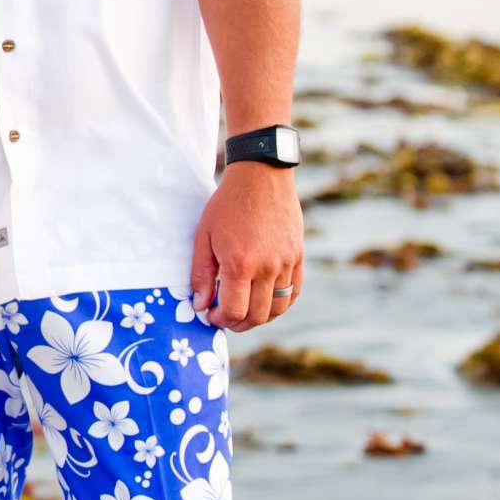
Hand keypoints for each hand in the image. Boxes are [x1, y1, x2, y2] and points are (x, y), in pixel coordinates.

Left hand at [190, 161, 303, 330]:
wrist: (261, 176)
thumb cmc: (227, 205)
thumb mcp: (204, 237)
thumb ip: (201, 275)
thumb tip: (200, 306)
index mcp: (241, 264)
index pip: (235, 312)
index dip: (221, 320)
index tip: (211, 315)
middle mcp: (268, 267)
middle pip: (257, 316)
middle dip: (238, 323)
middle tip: (225, 317)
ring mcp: (287, 263)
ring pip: (278, 308)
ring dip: (259, 316)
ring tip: (244, 310)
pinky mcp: (298, 256)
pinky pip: (294, 292)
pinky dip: (280, 303)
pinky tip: (264, 299)